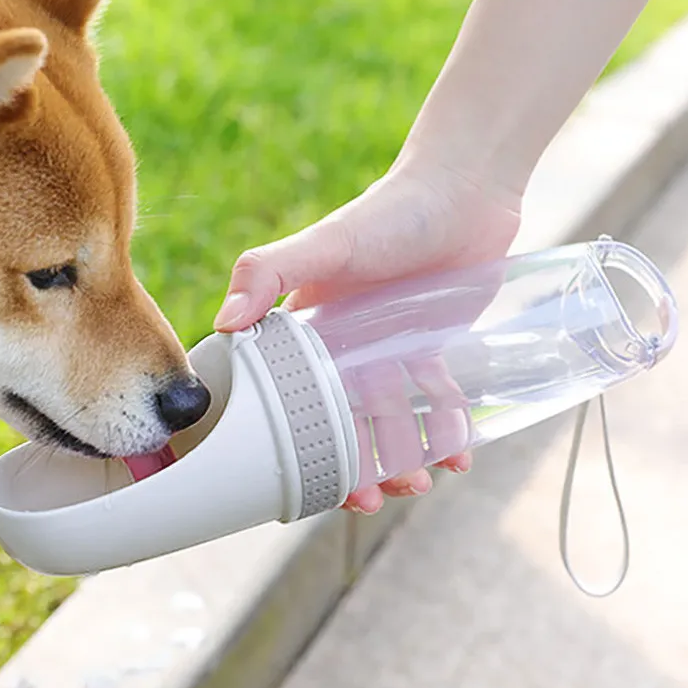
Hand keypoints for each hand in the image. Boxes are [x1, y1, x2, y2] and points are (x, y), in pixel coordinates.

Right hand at [214, 159, 521, 512]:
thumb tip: (223, 324)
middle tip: (374, 499)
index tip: (313, 484)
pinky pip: (439, 402)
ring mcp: (392, 350)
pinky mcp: (436, 348)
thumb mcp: (327, 243)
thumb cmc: (390, 213)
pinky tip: (458, 459)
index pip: (294, 400)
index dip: (301, 446)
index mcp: (308, 332)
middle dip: (356, 468)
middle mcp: (345, 347)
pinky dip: (448, 434)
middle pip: (345, 423)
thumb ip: (268, 272)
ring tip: (420, 483)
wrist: (465, 188)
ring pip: (394, 421)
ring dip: (404, 459)